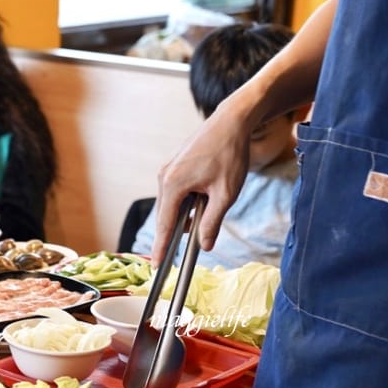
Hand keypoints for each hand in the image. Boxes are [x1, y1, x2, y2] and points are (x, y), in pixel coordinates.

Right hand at [150, 101, 251, 266]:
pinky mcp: (173, 166)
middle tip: (183, 250)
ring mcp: (166, 170)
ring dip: (184, 214)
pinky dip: (184, 202)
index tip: (156, 265)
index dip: (161, 247)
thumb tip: (205, 245)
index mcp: (173, 184)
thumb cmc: (230, 155)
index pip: (165, 224)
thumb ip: (213, 222)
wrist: (230, 121)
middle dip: (175, 232)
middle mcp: (164, 177)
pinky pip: (174, 192)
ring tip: (208, 209)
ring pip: (170, 204)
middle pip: (165, 216)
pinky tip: (202, 199)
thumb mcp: (226, 193)